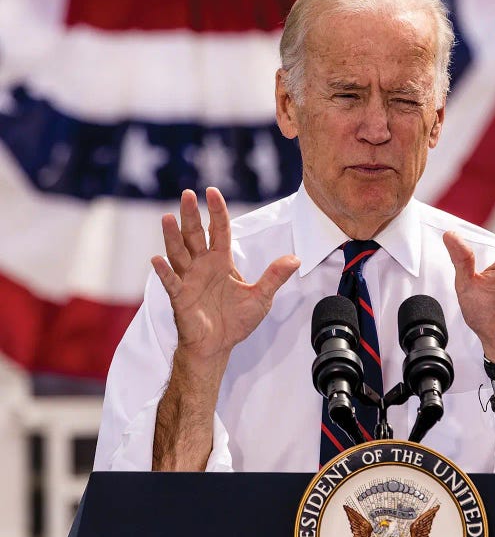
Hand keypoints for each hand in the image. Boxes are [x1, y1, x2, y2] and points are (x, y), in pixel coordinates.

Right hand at [151, 187, 299, 370]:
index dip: (217, 211)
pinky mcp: (180, 297)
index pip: (219, 230)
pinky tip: (157, 259)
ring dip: (172, 236)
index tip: (212, 191)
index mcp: (221, 261)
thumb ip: (275, 277)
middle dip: (191, 215)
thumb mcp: (261, 297)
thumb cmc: (236, 320)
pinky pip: (171, 282)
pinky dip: (164, 271)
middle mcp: (202, 265)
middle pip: (194, 234)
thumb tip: (296, 259)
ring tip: (167, 217)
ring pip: (178, 253)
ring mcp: (189, 279)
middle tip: (188, 194)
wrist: (219, 346)